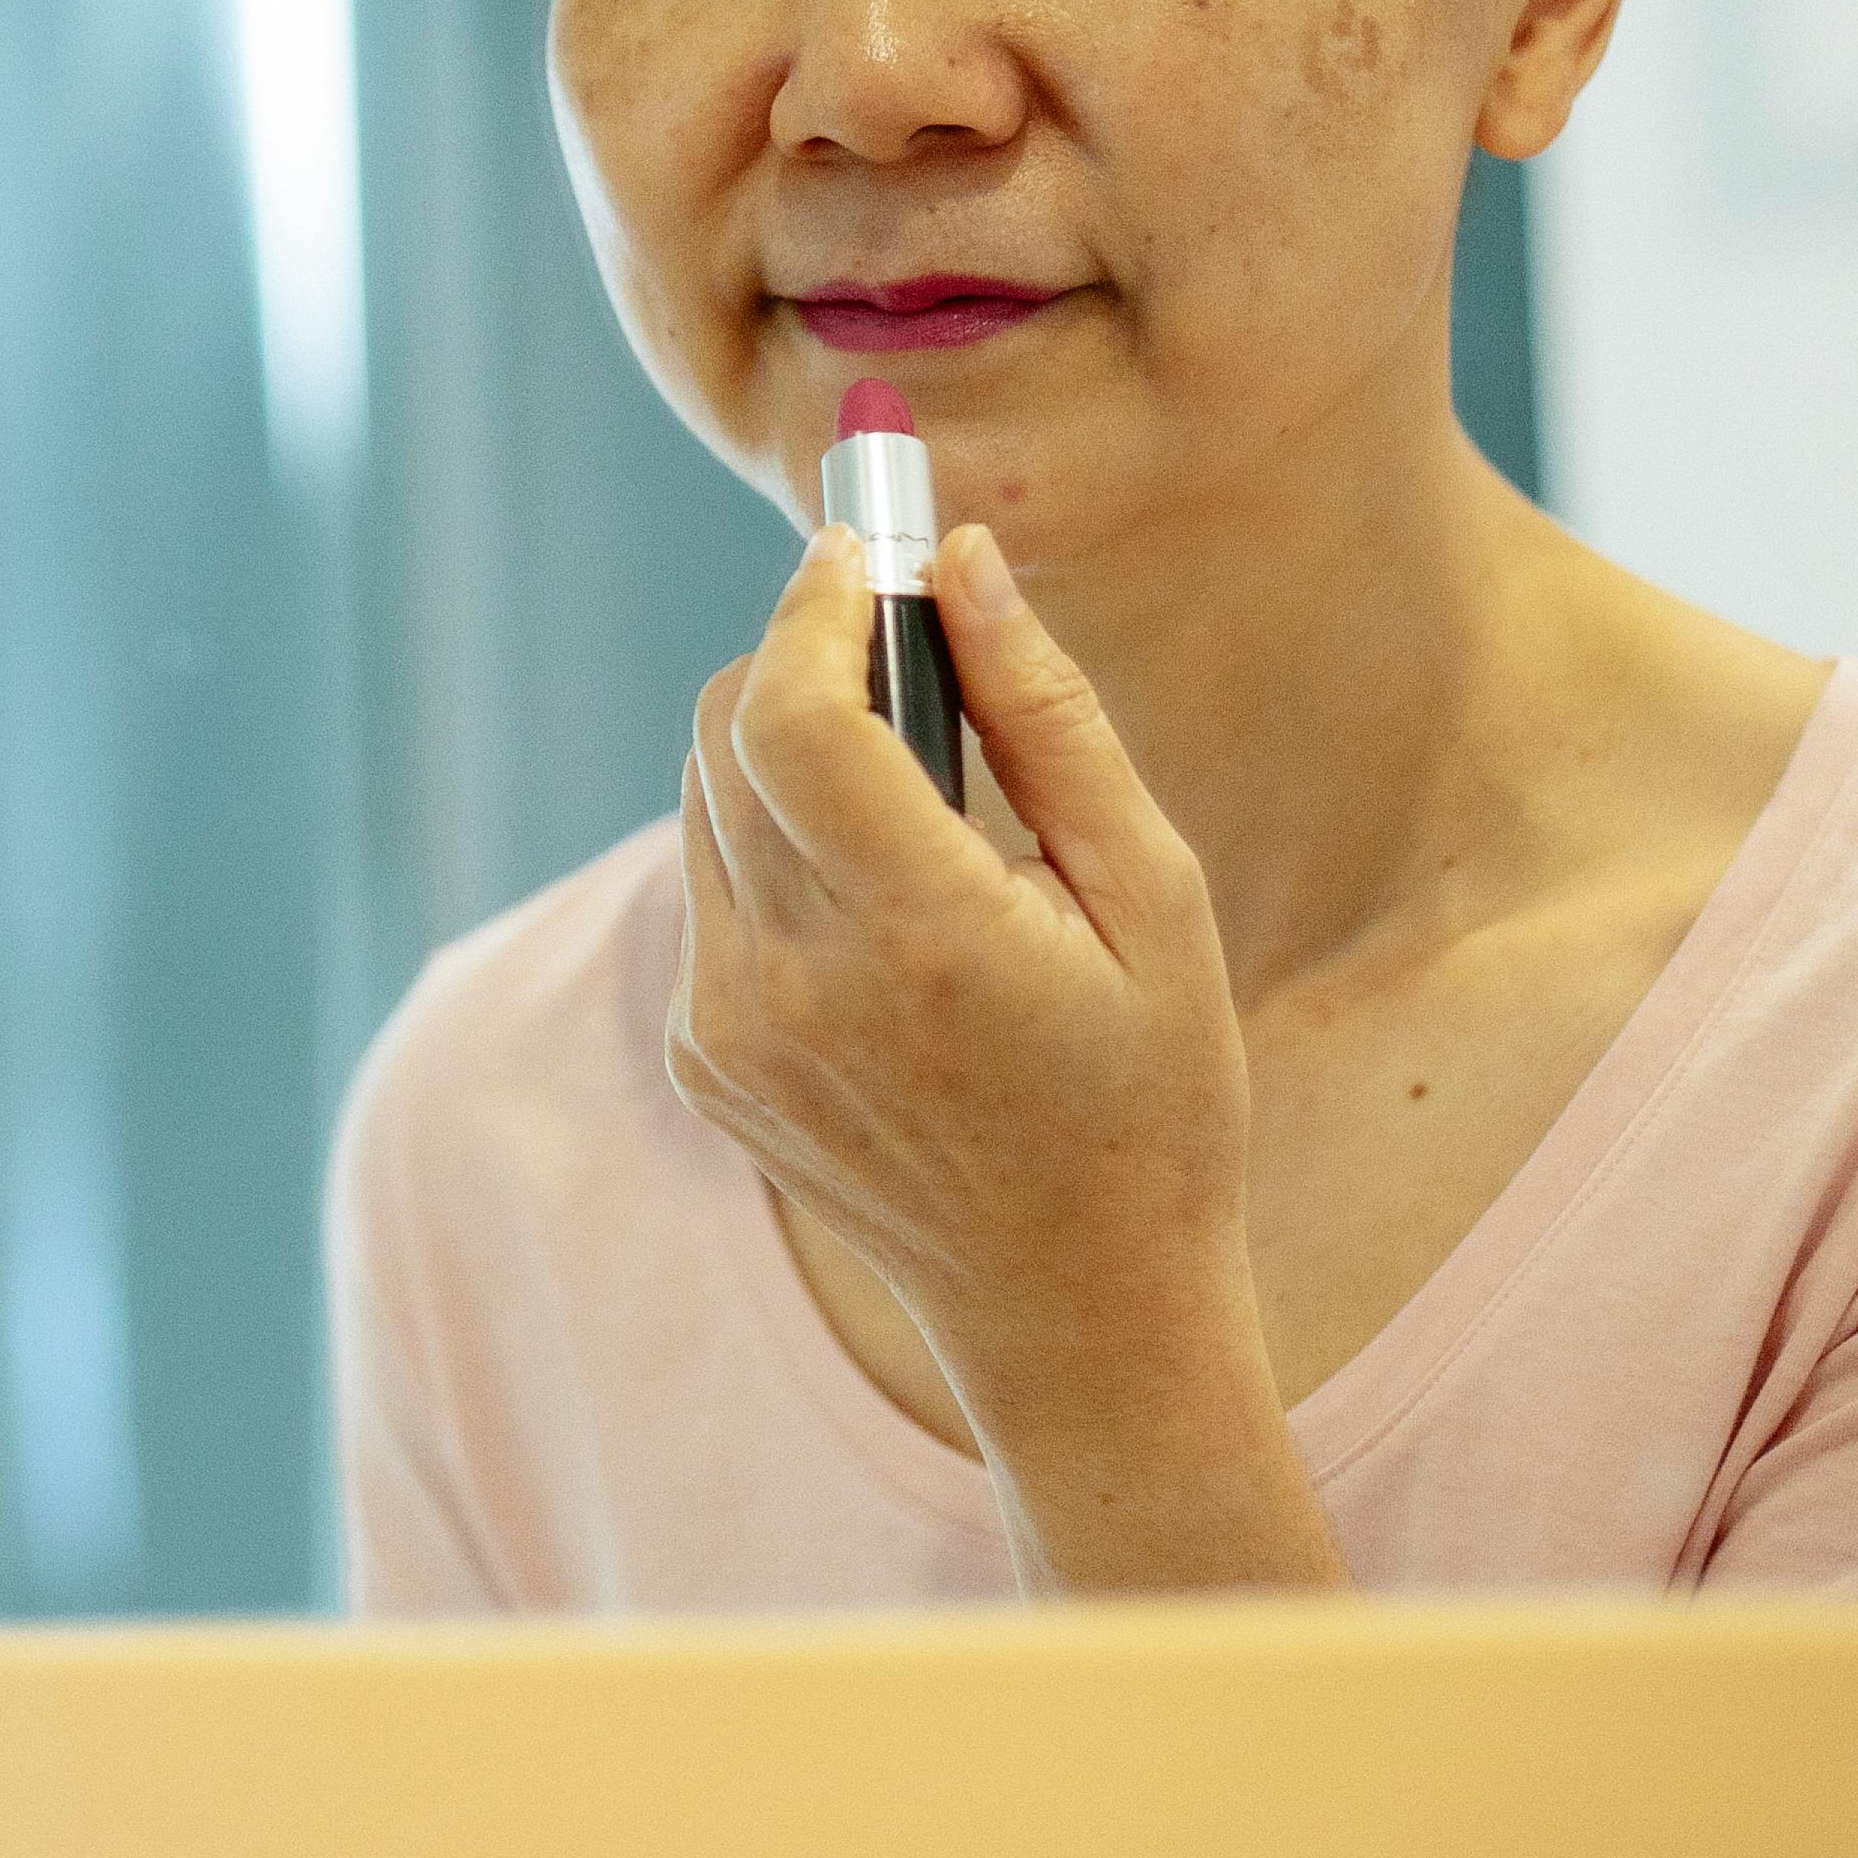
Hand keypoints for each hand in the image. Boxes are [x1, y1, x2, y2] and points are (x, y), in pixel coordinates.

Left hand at [665, 523, 1339, 1590]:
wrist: (1077, 1308)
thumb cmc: (1150, 1097)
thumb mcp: (1153, 901)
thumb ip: (1049, 719)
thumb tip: (963, 559)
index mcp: (920, 940)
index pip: (793, 716)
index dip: (815, 604)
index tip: (863, 549)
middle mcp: (795, 987)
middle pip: (728, 733)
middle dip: (801, 652)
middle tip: (892, 628)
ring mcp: (732, 1032)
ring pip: (706, 802)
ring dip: (785, 748)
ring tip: (904, 780)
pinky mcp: (704, 1061)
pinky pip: (711, 891)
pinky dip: (774, 849)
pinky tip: (878, 900)